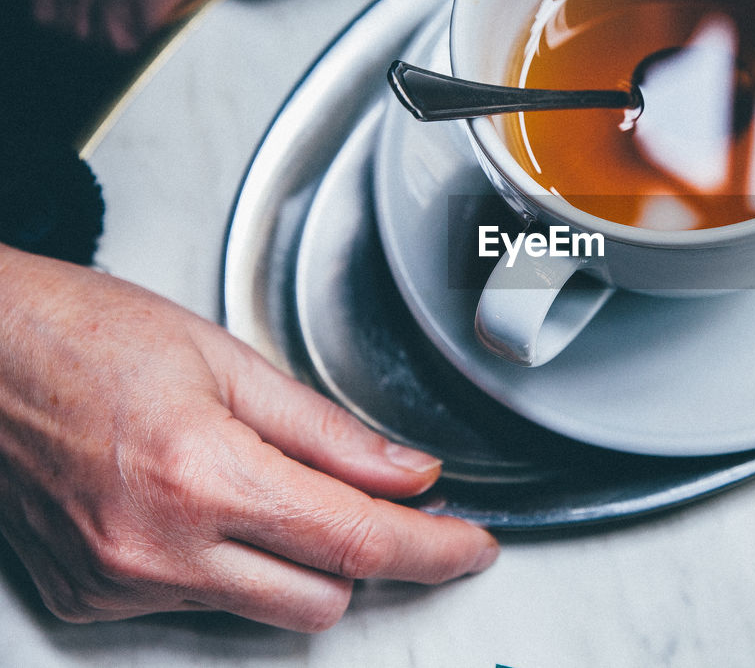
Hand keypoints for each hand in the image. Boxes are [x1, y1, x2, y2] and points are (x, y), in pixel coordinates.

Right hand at [0, 244, 496, 630]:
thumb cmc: (89, 338)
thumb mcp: (230, 362)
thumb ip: (331, 432)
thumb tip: (412, 474)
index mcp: (202, 476)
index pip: (355, 541)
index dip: (434, 549)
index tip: (472, 546)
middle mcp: (158, 549)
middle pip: (323, 600)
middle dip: (364, 555)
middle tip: (374, 500)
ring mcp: (120, 585)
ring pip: (265, 611)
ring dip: (296, 562)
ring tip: (270, 486)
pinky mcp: (91, 601)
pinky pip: (201, 608)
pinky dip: (230, 567)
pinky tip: (210, 508)